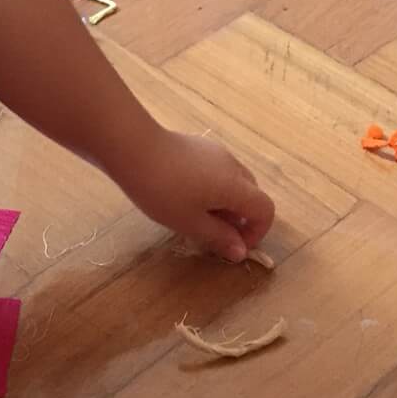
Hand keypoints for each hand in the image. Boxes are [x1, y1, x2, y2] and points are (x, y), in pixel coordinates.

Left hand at [109, 127, 274, 262]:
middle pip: (251, 194)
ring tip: (195, 216)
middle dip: (240, 218)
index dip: (256, 233)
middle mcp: (233, 165)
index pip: (265, 210)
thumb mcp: (189, 222)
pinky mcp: (197, 145)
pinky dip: (212, 188)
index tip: (233, 247)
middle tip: (214, 234)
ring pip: (233, 182)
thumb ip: (219, 237)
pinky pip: (217, 171)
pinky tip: (184, 195)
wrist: (131, 147)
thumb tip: (241, 252)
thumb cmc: (162, 190)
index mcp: (237, 186)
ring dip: (225, 203)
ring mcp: (215, 152)